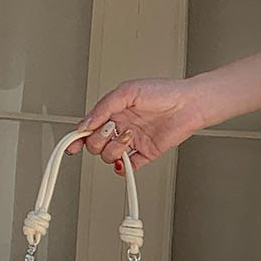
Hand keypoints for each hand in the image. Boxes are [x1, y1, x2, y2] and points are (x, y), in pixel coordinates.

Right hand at [68, 77, 207, 170]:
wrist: (189, 104)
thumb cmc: (163, 92)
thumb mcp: (127, 92)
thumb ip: (104, 107)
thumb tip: (86, 123)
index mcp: (113, 111)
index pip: (89, 127)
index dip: (77, 137)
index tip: (71, 145)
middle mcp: (121, 127)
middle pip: (95, 144)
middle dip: (99, 141)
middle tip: (112, 130)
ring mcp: (133, 142)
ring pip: (110, 155)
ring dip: (115, 149)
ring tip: (128, 136)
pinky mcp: (146, 153)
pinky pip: (130, 167)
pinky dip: (125, 168)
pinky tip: (126, 161)